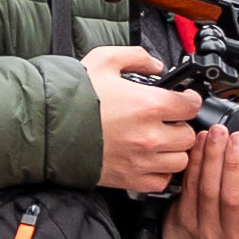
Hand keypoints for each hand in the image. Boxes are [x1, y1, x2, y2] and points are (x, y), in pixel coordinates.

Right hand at [87, 43, 202, 193]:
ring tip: (160, 141)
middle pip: (188, 135)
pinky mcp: (130, 179)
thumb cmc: (72, 97)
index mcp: (149, 105)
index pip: (192, 106)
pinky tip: (148, 159)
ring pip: (180, 161)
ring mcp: (141, 161)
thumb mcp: (104, 60)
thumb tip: (156, 65)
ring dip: (174, 150)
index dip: (189, 99)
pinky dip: (159, 172)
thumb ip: (136, 56)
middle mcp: (150, 136)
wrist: (46, 128)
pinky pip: (161, 181)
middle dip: (181, 125)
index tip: (184, 99)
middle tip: (168, 120)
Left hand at [161, 124, 238, 238]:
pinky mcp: (187, 218)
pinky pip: (191, 185)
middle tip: (238, 139)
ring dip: (213, 156)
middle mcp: (233, 235)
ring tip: (218, 133)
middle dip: (235, 164)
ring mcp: (207, 229)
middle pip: (233, 199)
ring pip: (208, 190)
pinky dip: (197, 159)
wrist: (196, 231)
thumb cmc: (232, 214)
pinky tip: (202, 142)